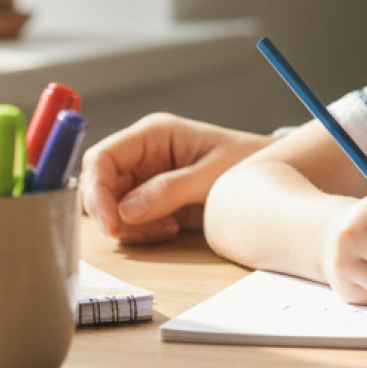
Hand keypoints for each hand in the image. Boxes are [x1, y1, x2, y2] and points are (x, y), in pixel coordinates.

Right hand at [81, 113, 274, 243]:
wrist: (270, 178)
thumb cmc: (246, 163)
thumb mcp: (213, 176)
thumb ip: (170, 191)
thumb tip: (125, 211)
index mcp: (154, 134)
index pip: (102, 157)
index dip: (96, 190)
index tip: (111, 224)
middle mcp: (142, 154)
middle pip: (98, 184)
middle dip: (110, 213)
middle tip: (137, 233)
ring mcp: (144, 178)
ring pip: (110, 206)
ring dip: (131, 226)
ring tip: (168, 226)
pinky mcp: (151, 200)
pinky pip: (128, 221)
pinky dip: (142, 232)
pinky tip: (172, 228)